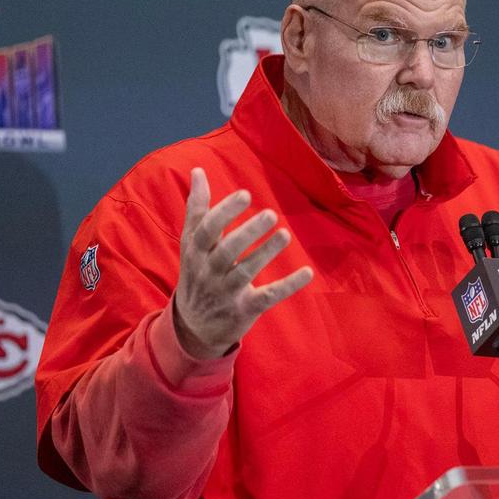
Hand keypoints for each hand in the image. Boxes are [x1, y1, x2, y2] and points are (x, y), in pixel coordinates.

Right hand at [173, 168, 312, 358]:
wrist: (194, 328)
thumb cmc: (197, 274)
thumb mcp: (190, 244)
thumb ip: (196, 208)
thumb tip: (198, 170)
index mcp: (195, 252)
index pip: (206, 230)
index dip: (225, 211)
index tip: (245, 194)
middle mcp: (208, 272)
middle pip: (226, 251)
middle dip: (247, 232)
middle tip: (270, 214)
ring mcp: (226, 292)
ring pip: (245, 271)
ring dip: (266, 253)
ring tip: (285, 235)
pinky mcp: (245, 309)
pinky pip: (268, 296)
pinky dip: (288, 285)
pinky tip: (307, 272)